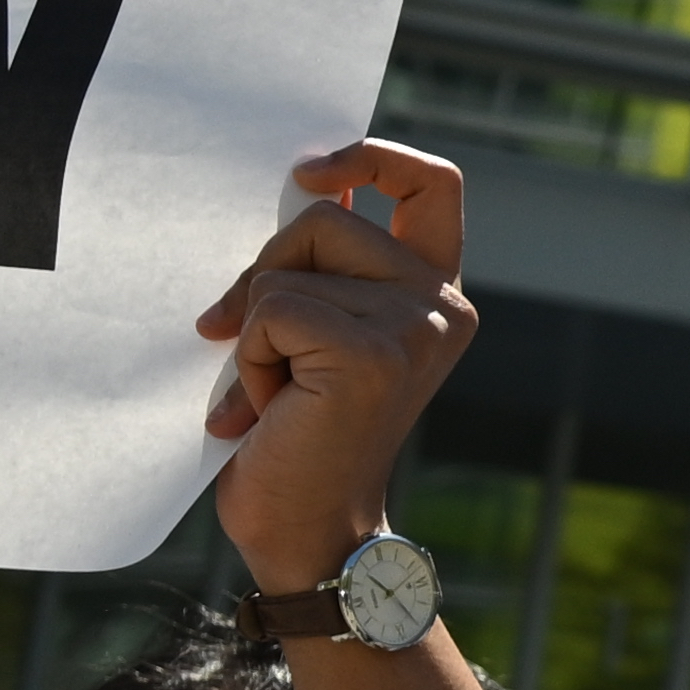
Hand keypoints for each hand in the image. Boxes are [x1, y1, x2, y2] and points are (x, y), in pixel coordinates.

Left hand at [195, 143, 472, 591]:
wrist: (306, 533)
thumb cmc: (296, 436)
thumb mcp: (316, 332)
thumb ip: (322, 269)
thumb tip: (294, 192)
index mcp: (436, 296)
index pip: (433, 184)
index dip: (373, 156)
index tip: (310, 174)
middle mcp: (442, 306)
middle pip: (327, 216)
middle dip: (268, 270)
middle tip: (258, 346)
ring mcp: (414, 329)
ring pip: (289, 265)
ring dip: (253, 328)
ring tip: (271, 390)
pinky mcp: (371, 355)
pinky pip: (271, 310)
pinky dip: (246, 359)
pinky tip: (264, 408)